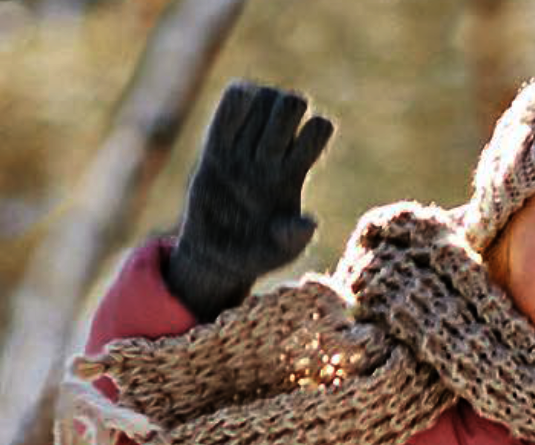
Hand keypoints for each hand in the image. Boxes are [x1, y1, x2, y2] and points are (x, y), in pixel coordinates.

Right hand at [166, 81, 333, 321]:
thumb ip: (294, 239)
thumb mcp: (278, 255)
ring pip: (264, 96)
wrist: (216, 257)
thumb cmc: (255, 256)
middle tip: (264, 146)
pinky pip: (232, 101)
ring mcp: (245, 148)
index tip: (293, 160)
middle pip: (292, 103)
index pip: (318, 128)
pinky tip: (226, 129)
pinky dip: (234, 102)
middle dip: (282, 116)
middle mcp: (274, 154)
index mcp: (295, 173)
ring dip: (257, 109)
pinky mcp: (217, 147)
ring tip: (243, 140)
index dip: (311, 133)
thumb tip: (309, 222)